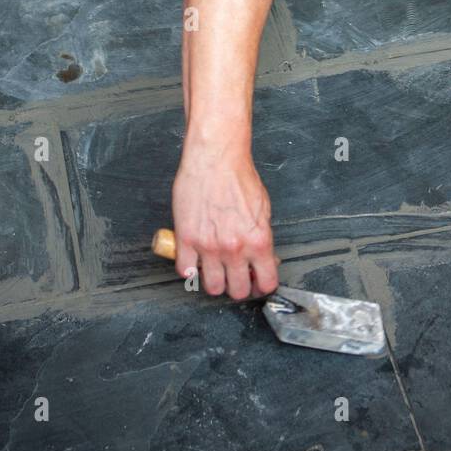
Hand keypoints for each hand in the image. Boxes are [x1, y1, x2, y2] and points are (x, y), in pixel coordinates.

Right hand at [172, 144, 279, 300]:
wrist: (215, 159)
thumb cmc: (238, 177)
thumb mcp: (263, 209)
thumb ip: (261, 237)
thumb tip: (263, 257)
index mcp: (257, 241)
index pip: (266, 282)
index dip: (262, 286)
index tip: (257, 283)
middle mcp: (234, 248)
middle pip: (238, 290)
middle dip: (238, 287)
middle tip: (235, 278)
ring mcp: (208, 246)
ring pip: (212, 287)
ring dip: (214, 282)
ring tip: (214, 271)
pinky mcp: (186, 239)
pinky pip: (185, 271)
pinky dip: (189, 270)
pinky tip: (194, 261)